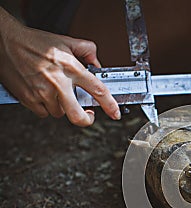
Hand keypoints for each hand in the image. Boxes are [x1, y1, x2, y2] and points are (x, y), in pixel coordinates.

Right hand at [0, 17, 119, 125]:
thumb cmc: (33, 42)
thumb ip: (86, 50)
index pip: (97, 90)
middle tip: (88, 115)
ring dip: (61, 107)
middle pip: (77, 116)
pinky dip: (46, 107)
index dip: (110, 105)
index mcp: (70, 67)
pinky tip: (43, 94)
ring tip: (55, 92)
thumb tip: (97, 63)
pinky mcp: (29, 99)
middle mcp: (58, 82)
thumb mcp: (65, 41)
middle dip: (86, 119)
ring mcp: (42, 92)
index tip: (115, 113)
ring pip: (60, 113)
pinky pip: (44, 113)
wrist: (5, 41)